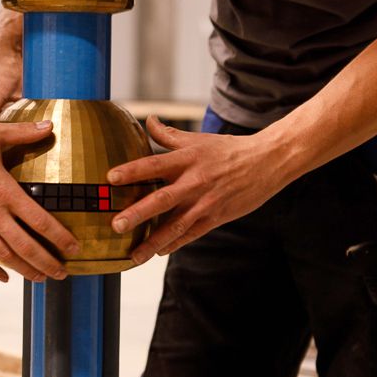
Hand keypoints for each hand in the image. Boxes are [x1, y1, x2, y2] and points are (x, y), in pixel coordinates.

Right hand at [0, 118, 78, 281]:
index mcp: (5, 191)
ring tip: (42, 278)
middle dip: (48, 262)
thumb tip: (49, 125)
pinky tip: (5, 278)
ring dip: (26, 270)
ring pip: (6, 256)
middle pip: (26, 246)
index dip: (60, 238)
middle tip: (63, 273)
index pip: (40, 221)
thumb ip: (23, 132)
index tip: (74, 248)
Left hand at [108, 117, 280, 262]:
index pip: (154, 164)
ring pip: (175, 225)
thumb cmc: (228, 149)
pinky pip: (192, 234)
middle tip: (116, 225)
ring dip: (152, 241)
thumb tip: (148, 120)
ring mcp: (206, 202)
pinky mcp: (217, 217)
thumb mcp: (198, 139)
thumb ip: (169, 135)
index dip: (132, 171)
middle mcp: (194, 181)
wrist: (267, 162)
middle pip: (162, 199)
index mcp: (187, 159)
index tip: (110, 178)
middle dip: (138, 214)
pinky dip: (175, 244)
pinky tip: (158, 252)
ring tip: (133, 256)